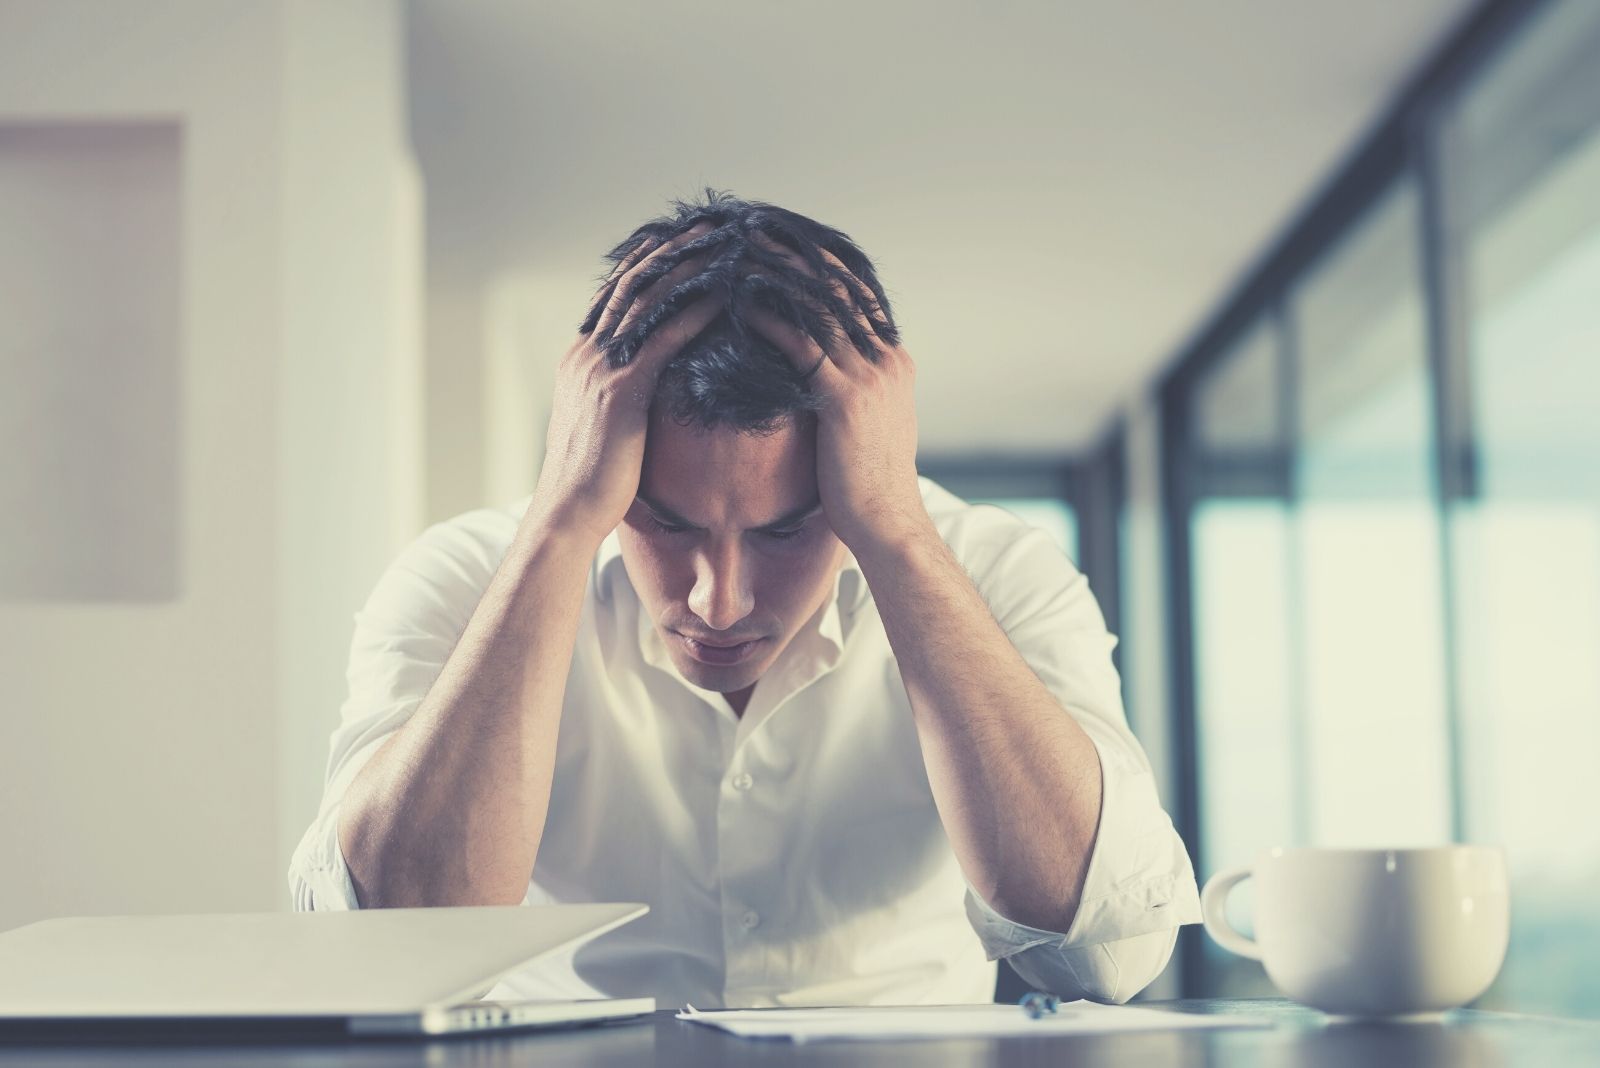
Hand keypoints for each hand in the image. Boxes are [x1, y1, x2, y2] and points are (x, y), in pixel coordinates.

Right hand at [525, 223, 721, 545]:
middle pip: (633, 284)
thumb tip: (647, 391)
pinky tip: (726, 293)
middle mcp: (587, 354)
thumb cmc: (593, 485)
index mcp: (581, 359)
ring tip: (725, 242)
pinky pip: (665, 339)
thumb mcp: (603, 429)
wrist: (567, 515)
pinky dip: (697, 310)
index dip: (649, 263)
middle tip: (710, 223)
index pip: (617, 295)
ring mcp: (602, 370)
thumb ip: (621, 398)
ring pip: (649, 301)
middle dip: (672, 249)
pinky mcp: (622, 392)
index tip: (682, 237)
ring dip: (690, 267)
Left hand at [743, 235, 930, 554]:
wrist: (887, 525)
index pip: (857, 294)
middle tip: (756, 227)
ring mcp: (870, 377)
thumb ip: (853, 391)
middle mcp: (887, 360)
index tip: (784, 237)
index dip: (820, 262)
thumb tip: (825, 376)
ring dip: (777, 275)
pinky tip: (737, 304)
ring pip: (819, 308)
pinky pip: (802, 345)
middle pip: (838, 288)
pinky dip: (769, 320)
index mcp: (894, 362)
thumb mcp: (870, 426)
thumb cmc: (867, 487)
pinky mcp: (846, 399)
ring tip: (740, 250)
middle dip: (796, 254)